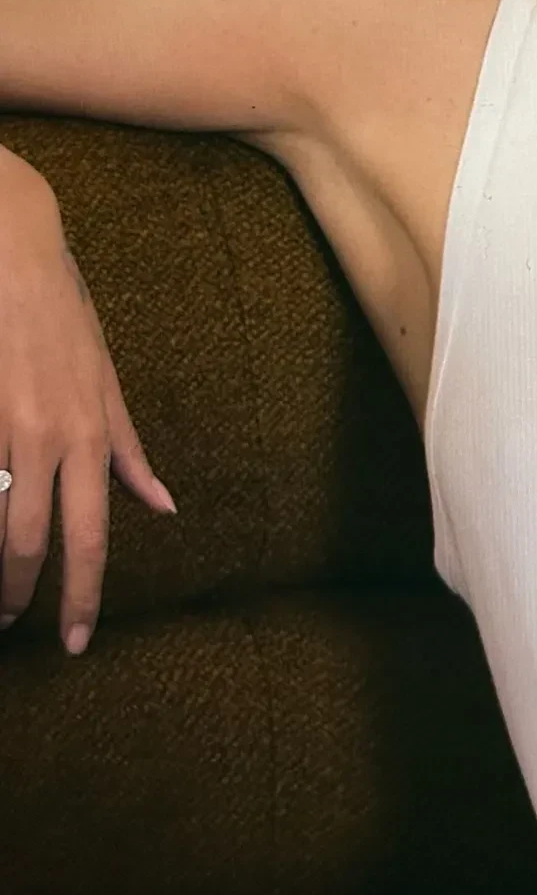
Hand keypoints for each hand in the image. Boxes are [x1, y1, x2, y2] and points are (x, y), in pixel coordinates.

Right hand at [0, 190, 176, 653]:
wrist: (12, 255)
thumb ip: (128, 450)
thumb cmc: (62, 319)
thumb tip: (162, 505)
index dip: (83, 593)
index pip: (91, 534)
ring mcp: (2, 429)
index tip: (77, 639)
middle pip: (31, 541)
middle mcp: (47, 437)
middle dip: (20, 594)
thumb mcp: (108, 383)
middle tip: (14, 626)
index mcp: (88, 434)